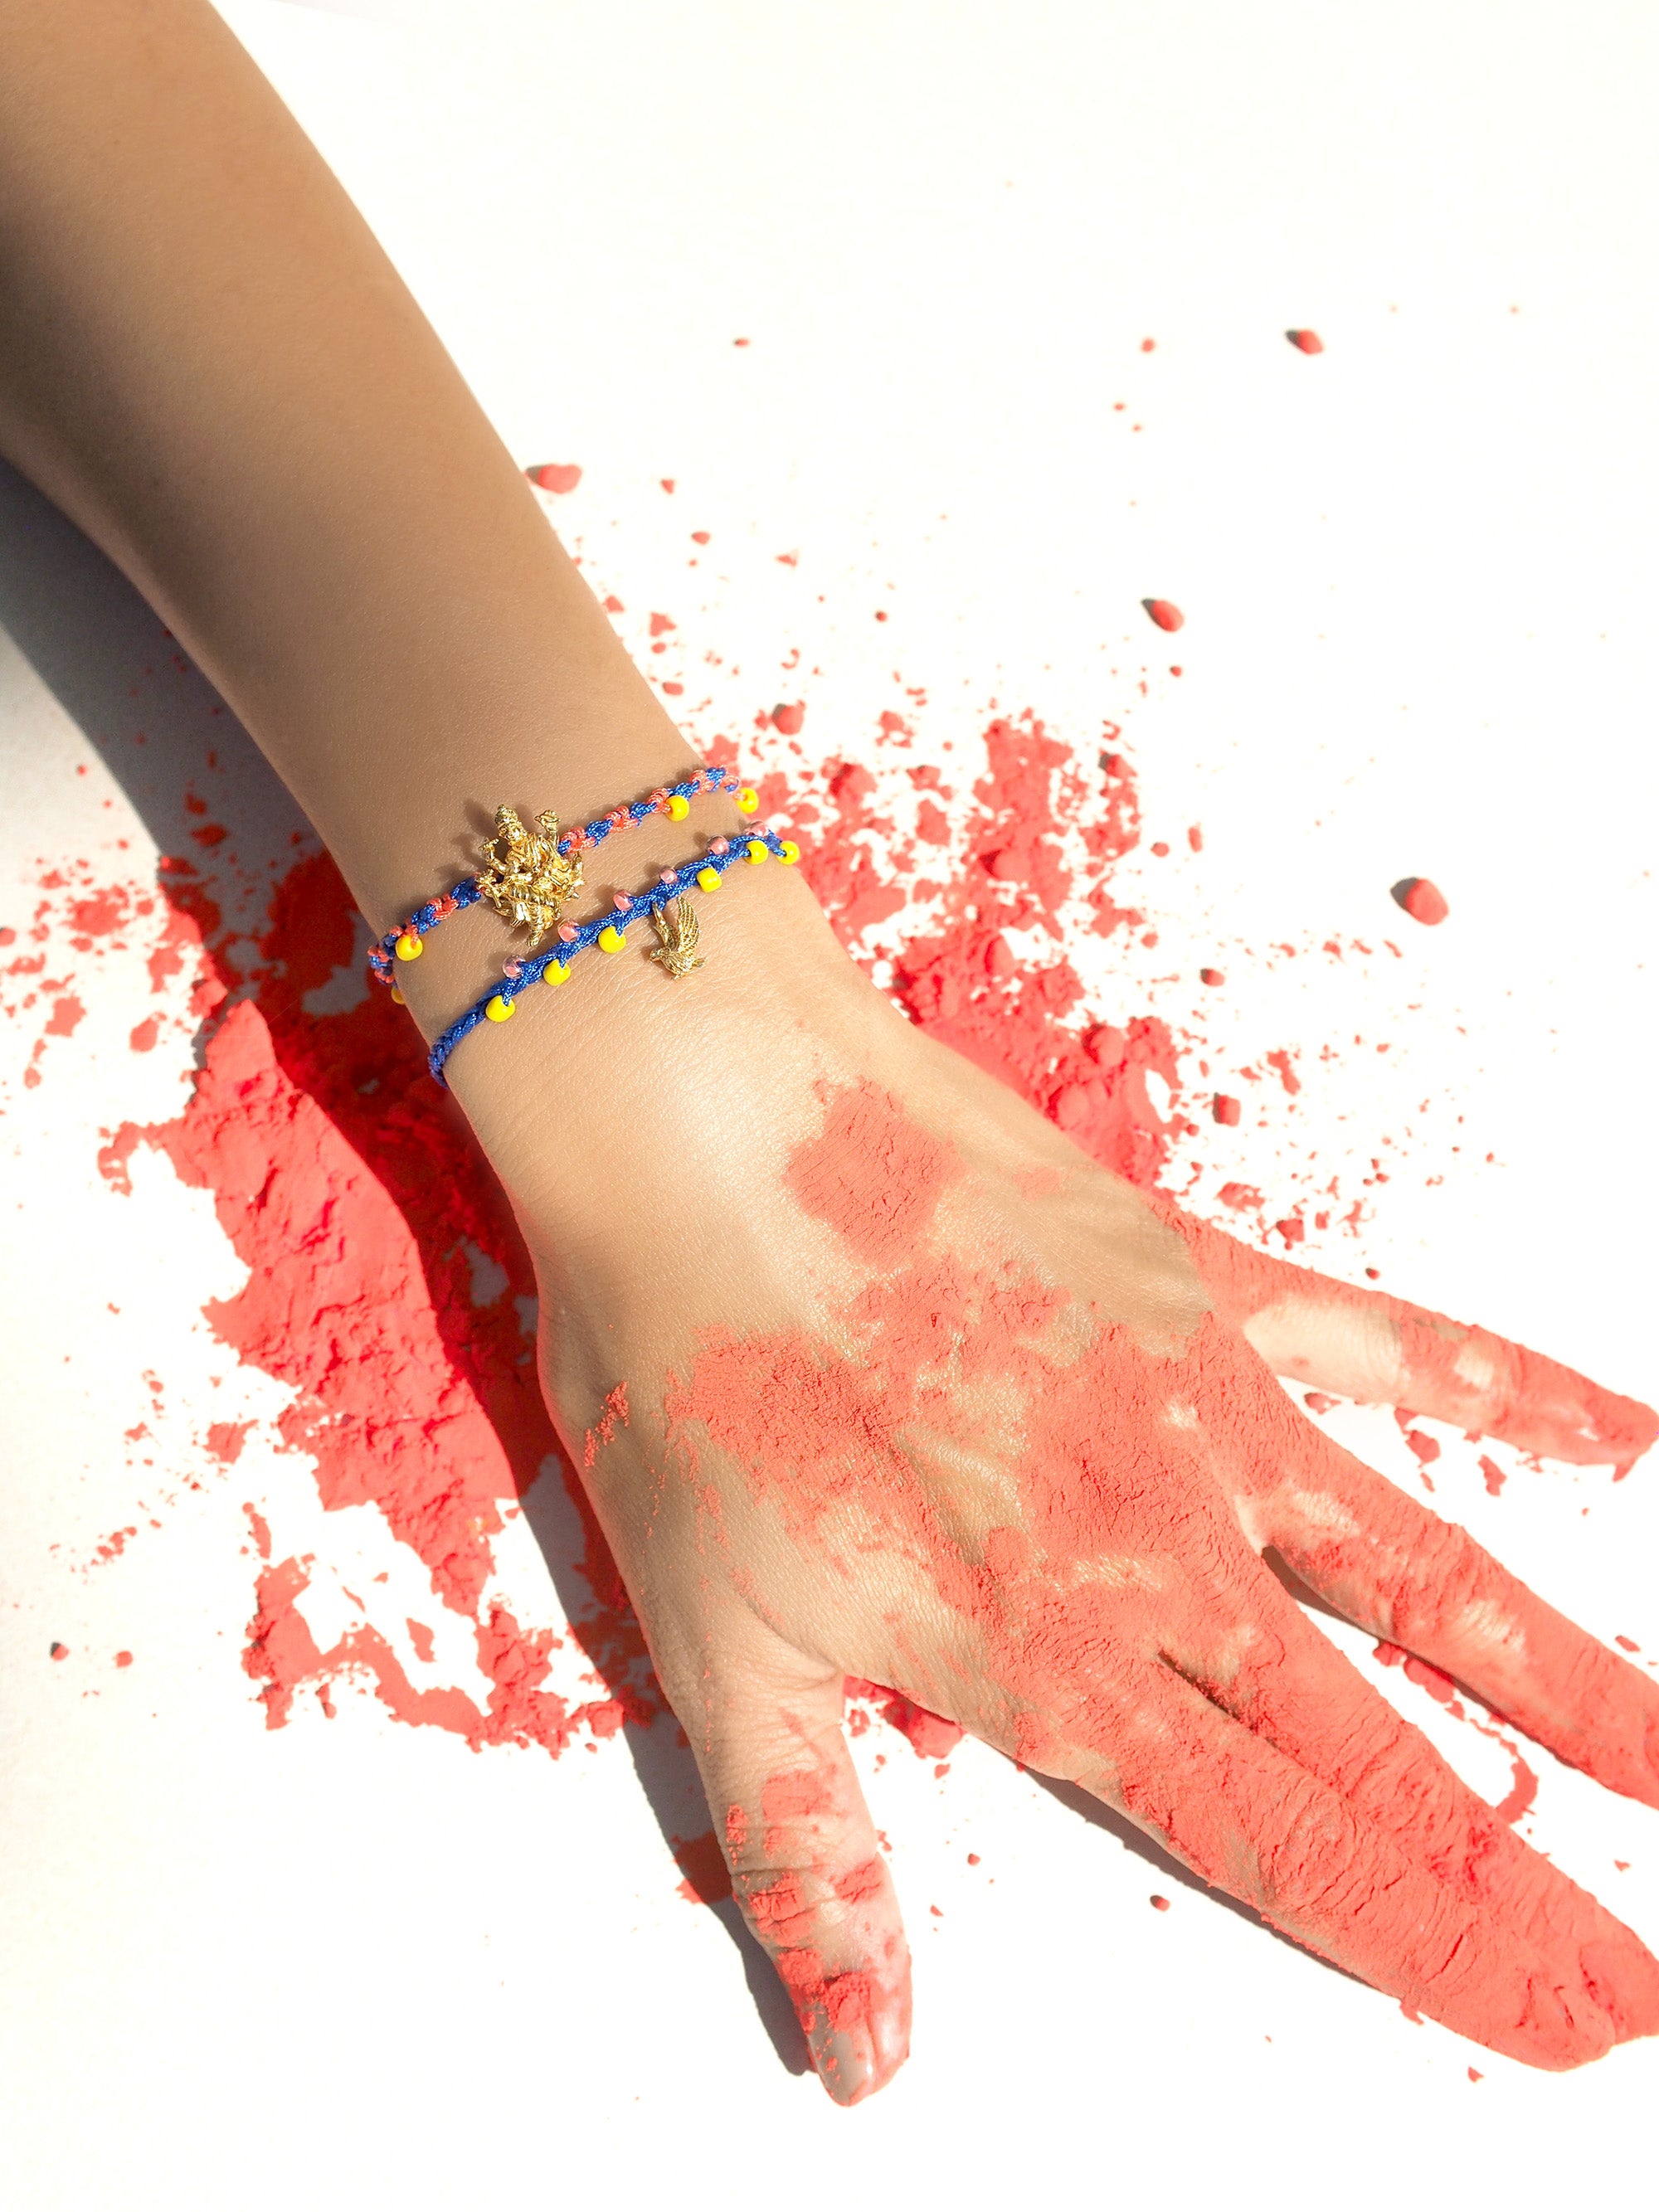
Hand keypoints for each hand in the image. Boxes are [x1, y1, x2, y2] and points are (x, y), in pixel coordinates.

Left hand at [453, 859, 1658, 2104]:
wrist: (709, 1119)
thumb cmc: (686, 1365)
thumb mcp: (714, 1646)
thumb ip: (815, 1854)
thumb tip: (866, 2057)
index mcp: (1042, 1651)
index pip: (1273, 1839)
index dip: (1417, 1943)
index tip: (1540, 2018)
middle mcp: (1156, 1546)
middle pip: (1376, 1744)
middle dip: (1512, 1873)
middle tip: (1630, 1973)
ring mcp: (1197, 1404)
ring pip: (1422, 1571)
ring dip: (1560, 1678)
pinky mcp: (1197, 1278)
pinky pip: (1386, 1343)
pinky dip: (1504, 1386)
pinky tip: (1609, 1431)